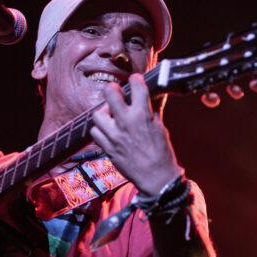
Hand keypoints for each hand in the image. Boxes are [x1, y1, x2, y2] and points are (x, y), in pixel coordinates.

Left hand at [90, 74, 181, 196]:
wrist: (156, 178)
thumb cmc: (161, 153)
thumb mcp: (160, 127)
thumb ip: (151, 110)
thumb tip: (148, 98)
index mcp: (142, 115)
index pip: (136, 85)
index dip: (136, 79)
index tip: (136, 80)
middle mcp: (125, 122)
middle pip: (109, 93)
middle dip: (113, 89)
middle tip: (116, 92)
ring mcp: (114, 135)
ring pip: (98, 114)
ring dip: (104, 112)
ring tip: (112, 115)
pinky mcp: (107, 147)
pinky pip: (95, 132)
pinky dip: (100, 129)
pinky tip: (108, 130)